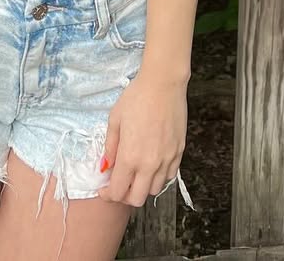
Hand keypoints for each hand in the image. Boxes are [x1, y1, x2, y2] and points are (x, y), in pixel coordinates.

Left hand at [96, 72, 186, 207]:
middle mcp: (149, 164)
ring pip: (154, 190)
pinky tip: (151, 164)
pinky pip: (169, 176)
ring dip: (143, 187)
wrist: (163, 84)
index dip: (107, 194)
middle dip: (124, 196)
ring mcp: (167, 159)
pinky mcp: (179, 153)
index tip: (104, 188)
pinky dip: (158, 177)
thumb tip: (106, 165)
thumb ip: (110, 147)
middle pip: (136, 199)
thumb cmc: (137, 97)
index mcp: (130, 157)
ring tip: (136, 173)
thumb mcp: (115, 119)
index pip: (117, 192)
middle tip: (118, 184)